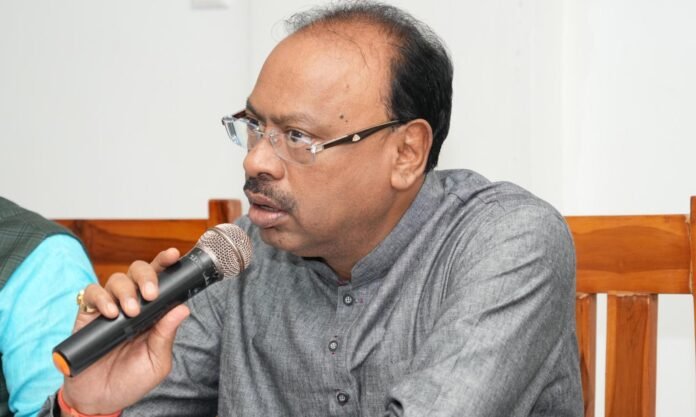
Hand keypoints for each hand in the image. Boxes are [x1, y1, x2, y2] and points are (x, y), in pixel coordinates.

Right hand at [60, 248, 189, 414]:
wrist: (98, 400)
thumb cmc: (131, 381)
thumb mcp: (156, 362)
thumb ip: (166, 335)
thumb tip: (183, 308)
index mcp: (154, 312)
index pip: (162, 280)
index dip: (166, 264)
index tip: (173, 254)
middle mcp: (133, 304)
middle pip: (138, 271)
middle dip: (146, 276)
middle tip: (150, 294)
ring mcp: (110, 307)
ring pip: (117, 279)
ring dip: (125, 291)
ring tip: (128, 313)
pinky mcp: (88, 314)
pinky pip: (92, 292)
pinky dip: (101, 298)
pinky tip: (109, 313)